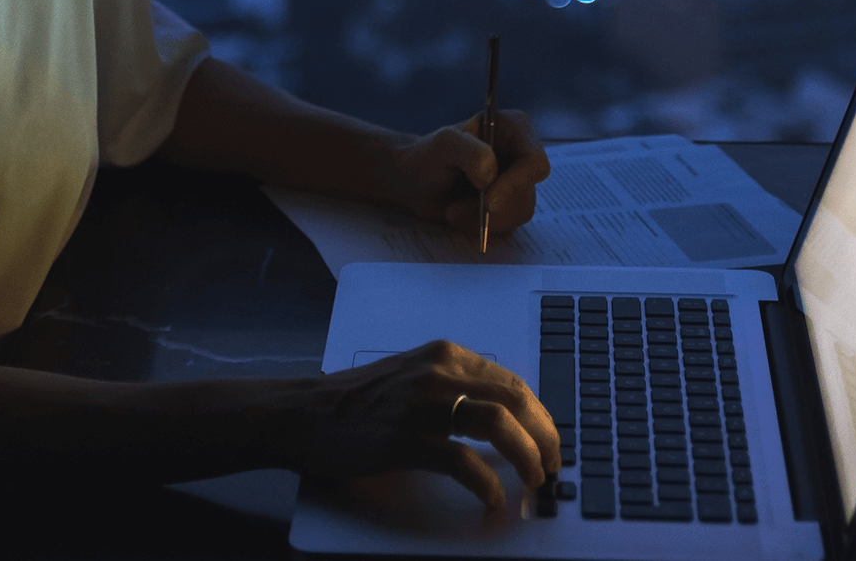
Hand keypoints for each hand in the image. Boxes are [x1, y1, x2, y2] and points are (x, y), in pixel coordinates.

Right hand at [286, 340, 561, 509]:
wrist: (303, 413)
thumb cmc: (354, 402)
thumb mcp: (410, 376)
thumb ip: (451, 385)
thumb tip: (500, 416)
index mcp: (444, 355)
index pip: (512, 381)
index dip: (540, 415)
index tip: (548, 440)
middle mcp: (438, 372)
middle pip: (515, 399)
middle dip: (545, 435)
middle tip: (552, 464)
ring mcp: (422, 404)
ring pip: (498, 424)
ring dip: (527, 456)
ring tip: (534, 480)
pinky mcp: (406, 439)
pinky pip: (462, 462)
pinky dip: (486, 484)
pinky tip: (491, 499)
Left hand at [387, 110, 550, 238]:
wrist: (413, 181)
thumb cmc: (427, 155)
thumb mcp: (443, 145)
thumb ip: (468, 151)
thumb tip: (490, 174)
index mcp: (515, 129)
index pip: (535, 162)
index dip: (516, 184)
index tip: (488, 202)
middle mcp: (521, 154)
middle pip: (527, 193)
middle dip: (491, 207)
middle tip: (456, 209)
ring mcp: (517, 181)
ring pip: (519, 212)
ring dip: (482, 218)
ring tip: (453, 209)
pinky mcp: (509, 204)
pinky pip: (508, 225)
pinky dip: (480, 226)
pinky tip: (458, 214)